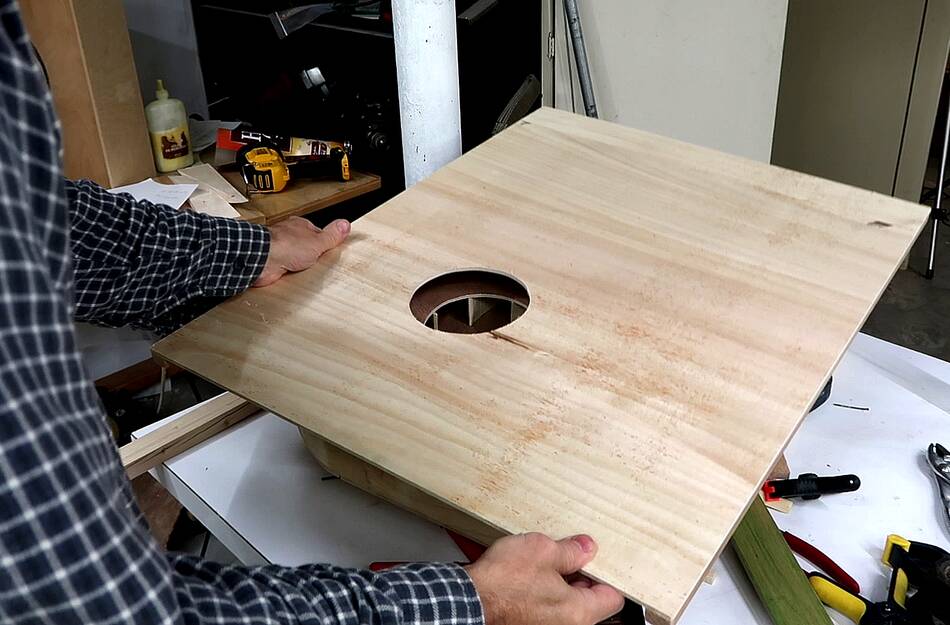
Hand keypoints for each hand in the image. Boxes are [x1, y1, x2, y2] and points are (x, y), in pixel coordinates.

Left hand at [253, 216, 350, 286]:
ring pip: (296, 258)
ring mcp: (280, 250)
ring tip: (308, 271)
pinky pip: (286, 269)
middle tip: (321, 263)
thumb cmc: (285, 246)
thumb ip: (331, 235)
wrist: (264, 260)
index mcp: (299, 226)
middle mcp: (288, 236)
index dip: (324, 243)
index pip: (317, 233)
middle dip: (313, 256)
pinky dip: (291, 273)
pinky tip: (295, 276)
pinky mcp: (274, 263)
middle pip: (306, 246)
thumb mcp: (318, 241)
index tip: (331, 250)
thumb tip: (345, 224)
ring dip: (301, 266)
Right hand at [466, 533, 623, 624]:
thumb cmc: (502, 583)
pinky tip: (530, 579)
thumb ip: (571, 550)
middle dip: (582, 578)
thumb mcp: (543, 551)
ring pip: (568, 606)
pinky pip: (549, 611)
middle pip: (590, 603)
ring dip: (561, 586)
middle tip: (568, 557)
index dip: (606, 574)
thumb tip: (585, 548)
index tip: (597, 561)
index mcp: (579, 612)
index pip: (612, 598)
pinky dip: (545, 595)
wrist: (469, 599)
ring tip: (544, 566)